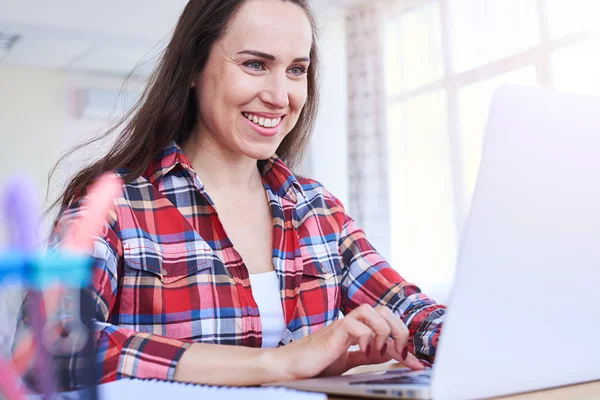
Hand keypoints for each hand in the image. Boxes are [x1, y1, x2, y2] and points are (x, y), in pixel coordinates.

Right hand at [272, 304, 424, 380]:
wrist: (290, 366)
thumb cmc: (314, 362)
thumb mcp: (348, 361)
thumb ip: (366, 355)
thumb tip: (388, 354)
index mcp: (357, 329)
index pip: (387, 325)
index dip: (405, 343)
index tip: (417, 363)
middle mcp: (352, 323)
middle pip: (384, 310)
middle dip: (400, 330)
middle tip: (401, 352)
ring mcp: (342, 326)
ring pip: (372, 310)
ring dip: (383, 330)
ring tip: (379, 349)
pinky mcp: (333, 333)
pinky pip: (355, 324)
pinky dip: (365, 337)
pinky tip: (363, 352)